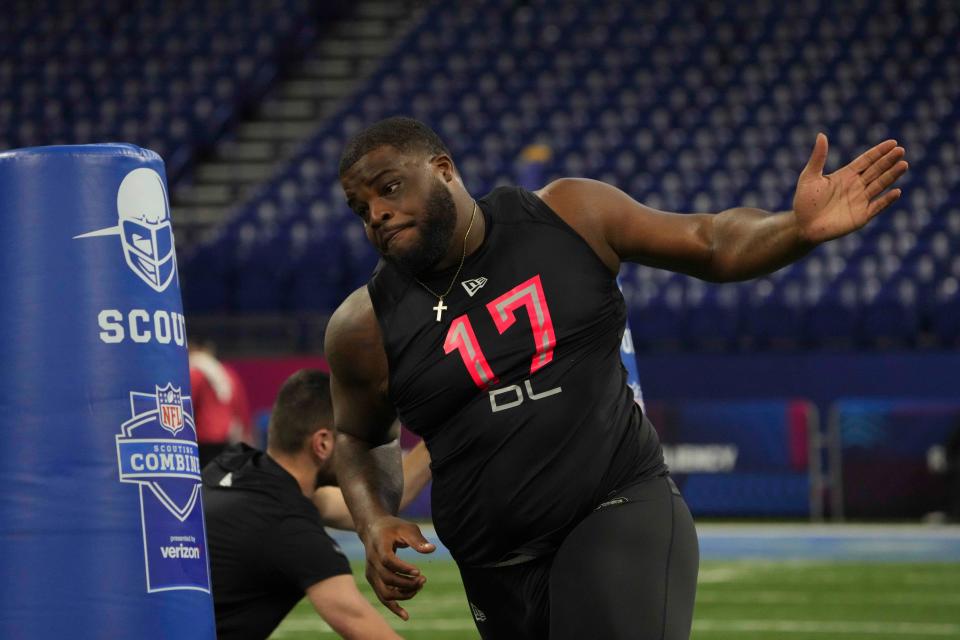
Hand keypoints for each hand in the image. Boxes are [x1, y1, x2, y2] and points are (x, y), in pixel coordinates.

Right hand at [361, 516, 435, 619]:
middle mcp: (372, 561)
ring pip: (384, 592)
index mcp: (379, 546)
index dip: (403, 568)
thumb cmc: (393, 528)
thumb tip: (431, 550)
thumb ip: (417, 540)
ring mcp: (371, 573)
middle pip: (387, 579)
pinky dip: (394, 607)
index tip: (418, 571)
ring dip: (403, 594)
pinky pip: (382, 597)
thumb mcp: (406, 528)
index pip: (388, 561)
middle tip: (424, 579)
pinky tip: (406, 616)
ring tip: (419, 587)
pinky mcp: (374, 580)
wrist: (373, 530)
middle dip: (407, 582)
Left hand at [793, 133, 907, 244]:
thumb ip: (818, 157)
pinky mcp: (861, 216)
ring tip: (903, 164)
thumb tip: (821, 134)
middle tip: (901, 150)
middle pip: (876, 170)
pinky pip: (877, 207)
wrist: (803, 226)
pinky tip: (896, 191)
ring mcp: (860, 201)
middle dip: (888, 160)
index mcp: (845, 175)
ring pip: (880, 185)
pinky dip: (887, 200)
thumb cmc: (805, 201)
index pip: (866, 161)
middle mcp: (856, 186)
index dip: (879, 152)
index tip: (892, 142)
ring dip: (891, 175)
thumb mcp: (809, 177)